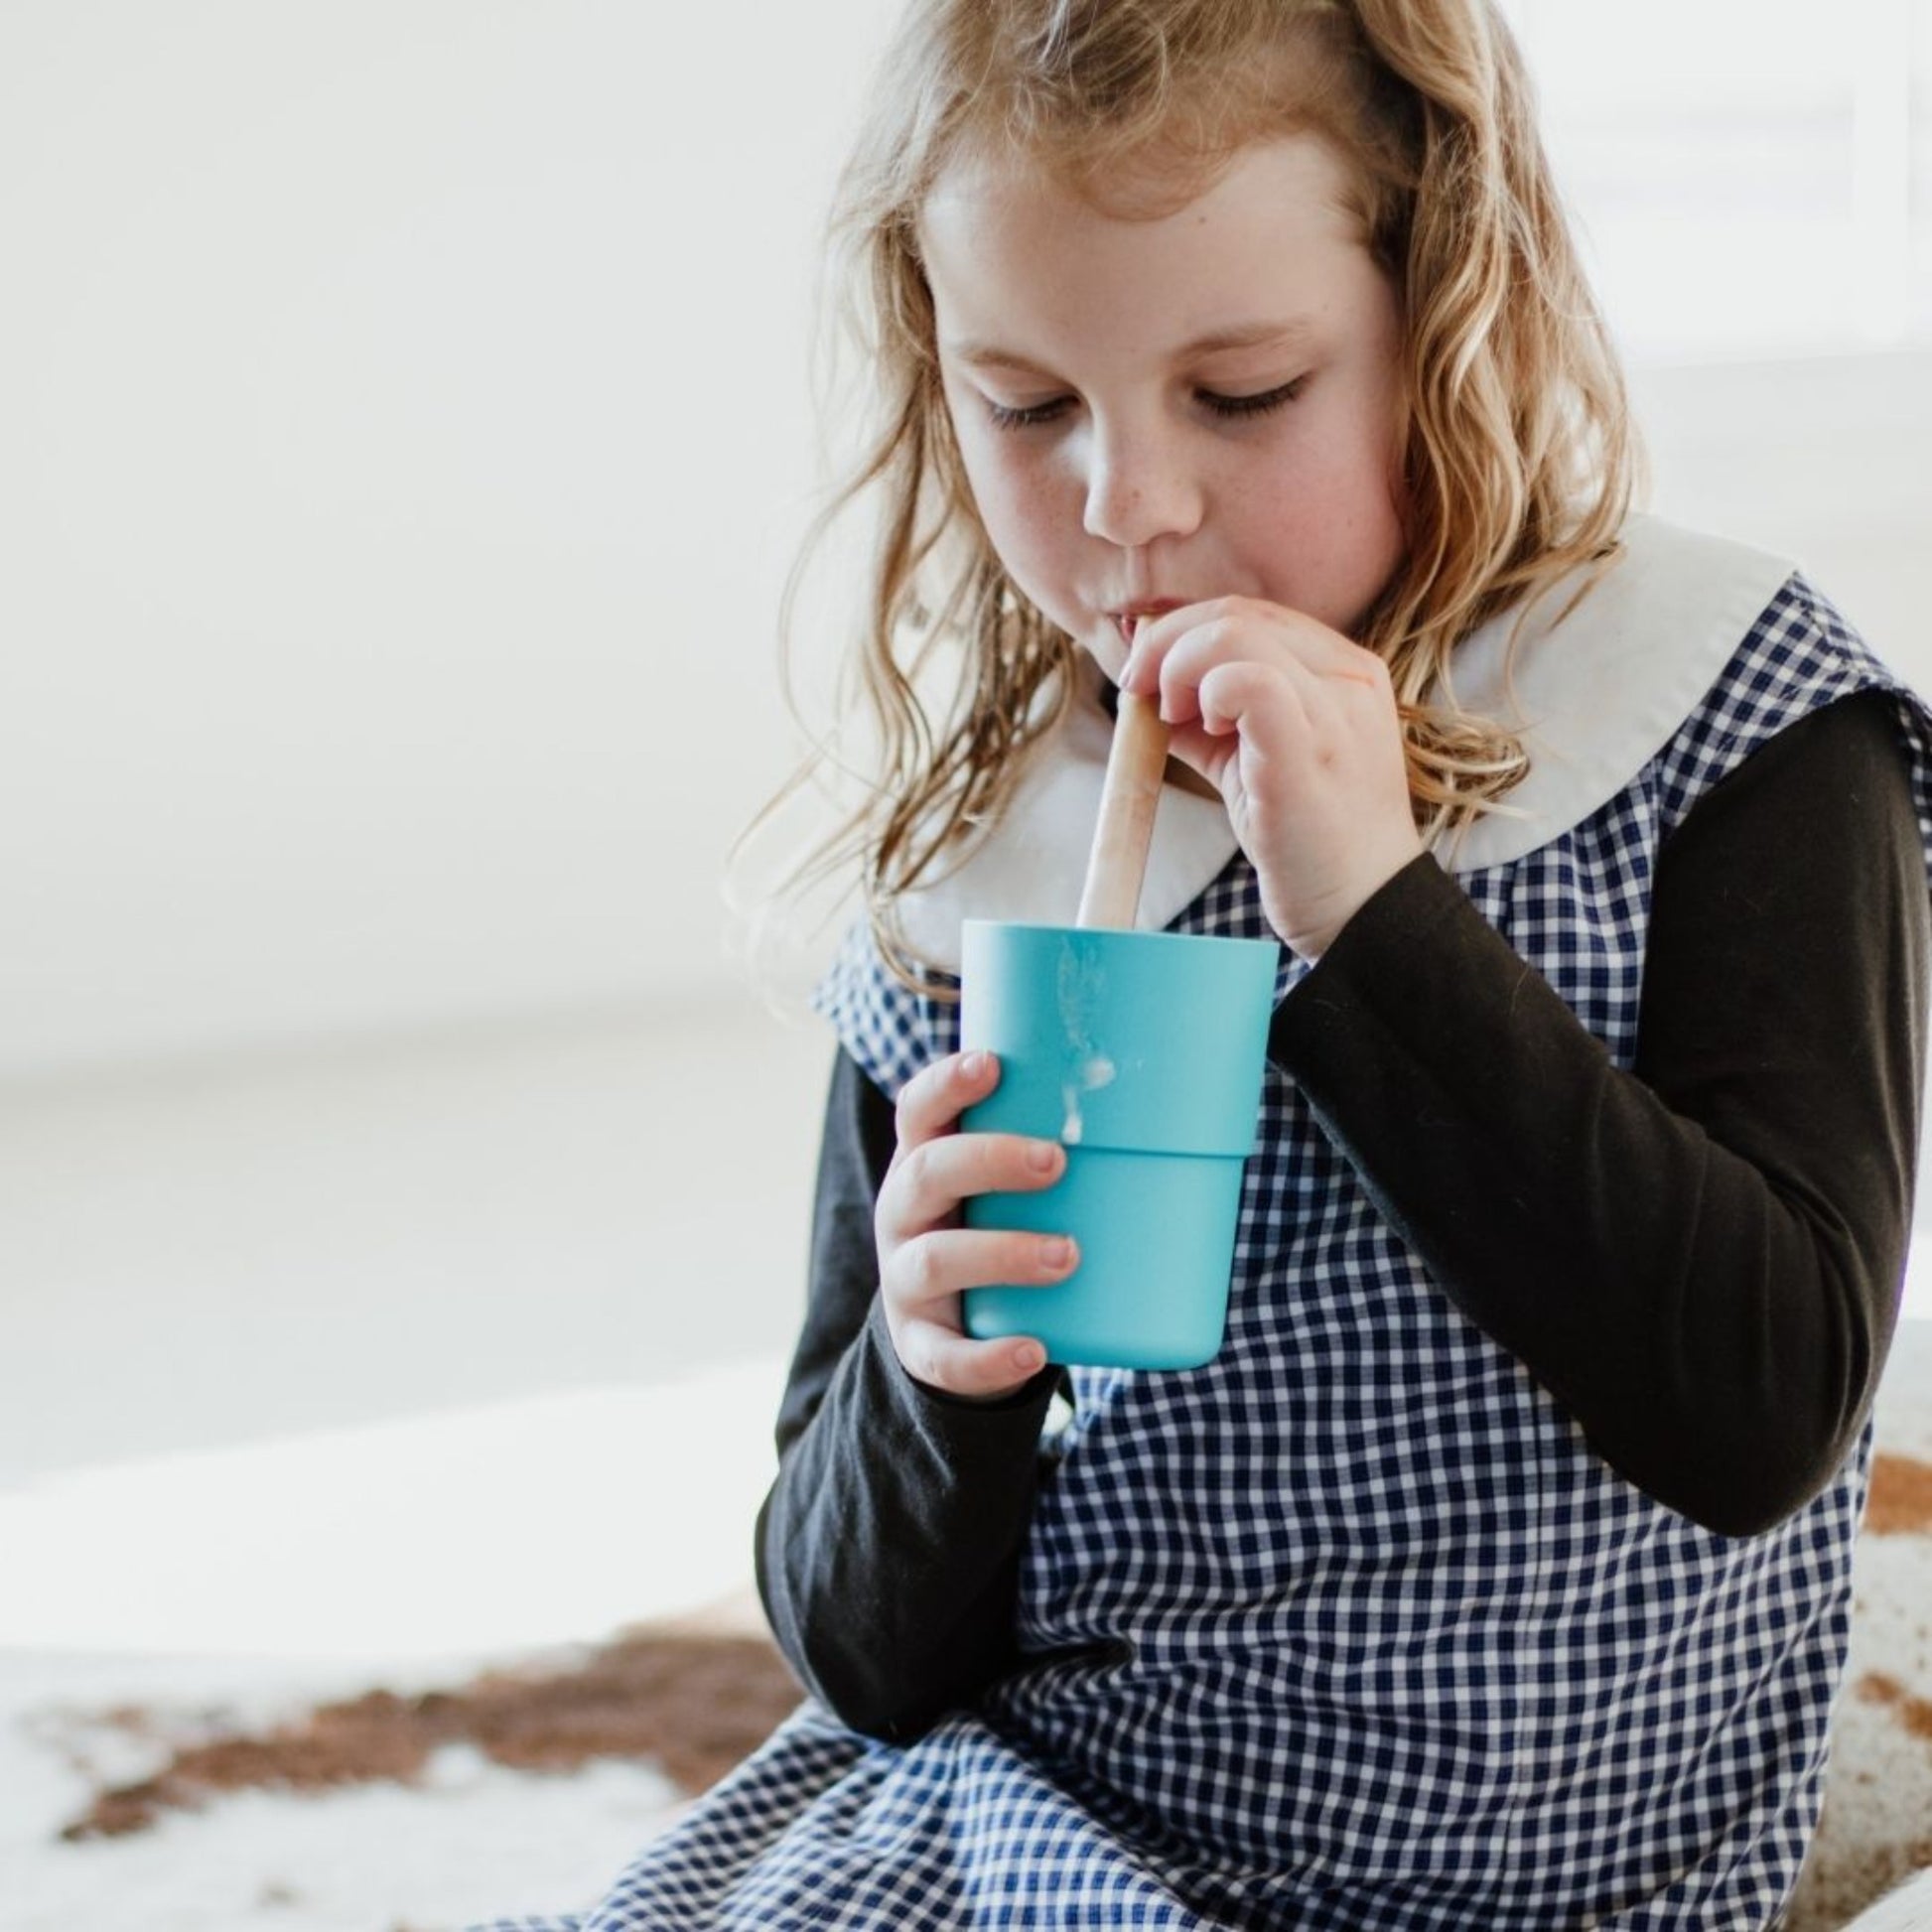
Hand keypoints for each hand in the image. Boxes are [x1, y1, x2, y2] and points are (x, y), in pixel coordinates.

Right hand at [874, 1050, 1075, 1399]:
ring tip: (1068, 1254)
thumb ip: (1060, 1147)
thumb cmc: (1002, 1230)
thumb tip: (1188, 1107)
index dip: (946, 1083)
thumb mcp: (1010, 1187)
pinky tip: (1033, 1350)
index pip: (919, 1109)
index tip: (992, 1065)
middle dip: (989, 1160)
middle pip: (927, 1173)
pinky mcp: (921, 1345)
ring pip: (936, 1260)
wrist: (958, 1333)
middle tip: (1056, 1160)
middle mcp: (904, 1214)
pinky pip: (946, 1355)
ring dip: (1003, 1252)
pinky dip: (988, 1356)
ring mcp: (906, 1281)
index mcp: (925, 1160)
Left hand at [1122, 597, 1421, 958]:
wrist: (1362, 908)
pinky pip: (1249, 681)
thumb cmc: (1311, 842)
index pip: (1252, 614)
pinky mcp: (1312, 748)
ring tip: (1169, 714)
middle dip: (1167, 642)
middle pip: (1238, 613)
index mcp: (1346, 672)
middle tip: (1137, 688)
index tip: (1144, 673)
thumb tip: (1149, 700)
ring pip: (1238, 634)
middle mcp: (1350, 678)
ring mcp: (1337, 710)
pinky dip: (1206, 691)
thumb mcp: (1259, 764)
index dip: (1184, 631)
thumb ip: (1213, 726)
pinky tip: (1203, 729)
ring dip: (1178, 665)